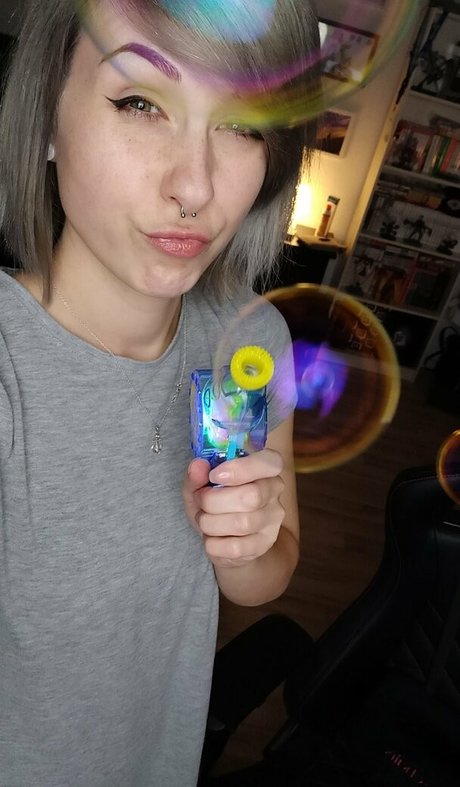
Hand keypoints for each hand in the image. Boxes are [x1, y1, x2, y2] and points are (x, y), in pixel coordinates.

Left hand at [182, 451, 284, 568]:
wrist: (224, 539)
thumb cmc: (215, 504)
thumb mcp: (200, 485)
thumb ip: (197, 474)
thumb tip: (197, 466)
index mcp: (264, 468)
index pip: (270, 462)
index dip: (242, 468)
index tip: (214, 475)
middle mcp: (274, 492)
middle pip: (251, 496)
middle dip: (214, 500)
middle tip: (201, 500)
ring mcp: (272, 520)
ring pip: (242, 524)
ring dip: (210, 523)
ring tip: (204, 520)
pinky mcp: (264, 545)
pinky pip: (235, 548)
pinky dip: (213, 544)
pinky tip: (211, 538)